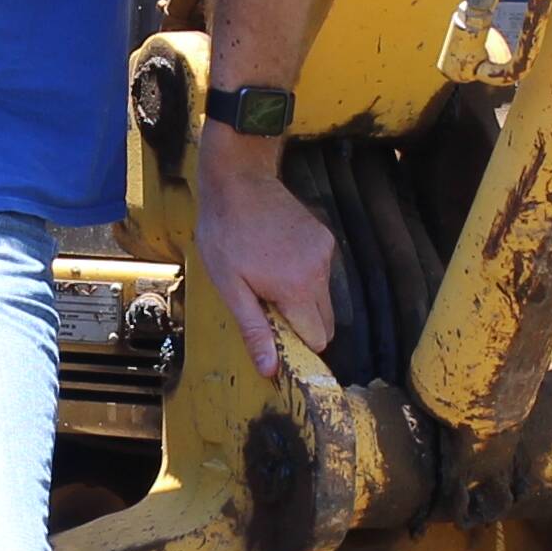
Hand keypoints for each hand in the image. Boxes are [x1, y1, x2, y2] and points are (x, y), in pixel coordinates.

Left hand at [195, 130, 334, 378]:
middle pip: (326, 322)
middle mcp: (320, 271)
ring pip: (324, 298)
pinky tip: (277, 259)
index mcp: (298, 288)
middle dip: (301, 325)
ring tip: (267, 277)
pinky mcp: (325, 238)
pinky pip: (321, 273)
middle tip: (266, 306)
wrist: (238, 181)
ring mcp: (326, 252)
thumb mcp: (229, 287)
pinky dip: (304, 278)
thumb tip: (270, 369)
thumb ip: (254, 329)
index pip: (318, 338)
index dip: (297, 344)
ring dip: (301, 300)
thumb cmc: (225, 233)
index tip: (275, 336)